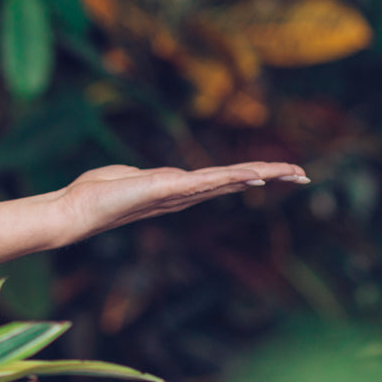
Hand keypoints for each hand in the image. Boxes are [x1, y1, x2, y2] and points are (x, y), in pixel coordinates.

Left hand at [58, 162, 308, 243]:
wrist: (77, 210)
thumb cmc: (96, 194)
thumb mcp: (130, 177)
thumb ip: (150, 176)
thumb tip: (162, 177)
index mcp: (178, 189)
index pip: (223, 180)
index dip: (252, 176)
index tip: (281, 173)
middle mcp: (184, 194)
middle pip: (236, 182)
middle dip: (271, 176)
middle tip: (304, 174)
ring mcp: (178, 193)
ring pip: (228, 180)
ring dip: (262, 175)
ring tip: (293, 171)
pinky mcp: (166, 188)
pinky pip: (206, 180)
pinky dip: (233, 177)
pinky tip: (256, 175)